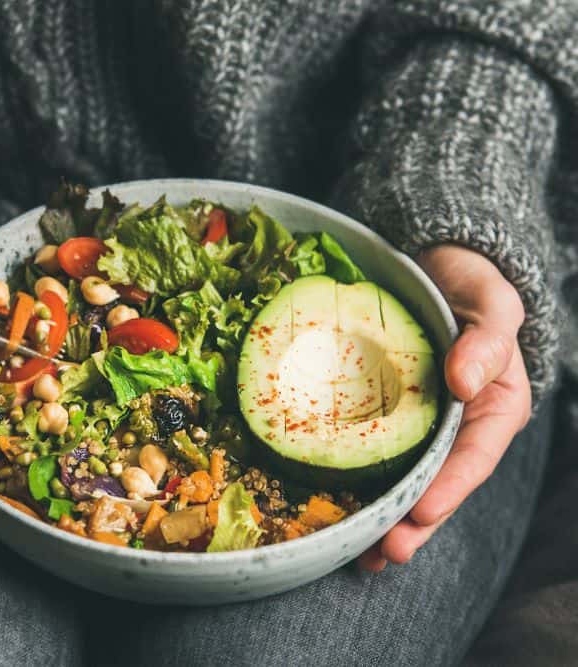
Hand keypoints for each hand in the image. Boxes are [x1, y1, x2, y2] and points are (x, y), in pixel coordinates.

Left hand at [359, 244, 531, 570]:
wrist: (435, 268)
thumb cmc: (471, 286)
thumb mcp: (492, 304)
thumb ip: (488, 340)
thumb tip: (465, 381)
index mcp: (493, 408)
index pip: (474, 458)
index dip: (449, 489)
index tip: (421, 512)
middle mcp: (457, 427)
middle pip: (437, 484)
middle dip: (411, 523)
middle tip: (383, 553)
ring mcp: (420, 426)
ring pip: (405, 481)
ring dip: (383, 519)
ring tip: (359, 554)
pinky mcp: (384, 417)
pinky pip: (371, 454)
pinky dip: (356, 485)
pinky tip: (333, 510)